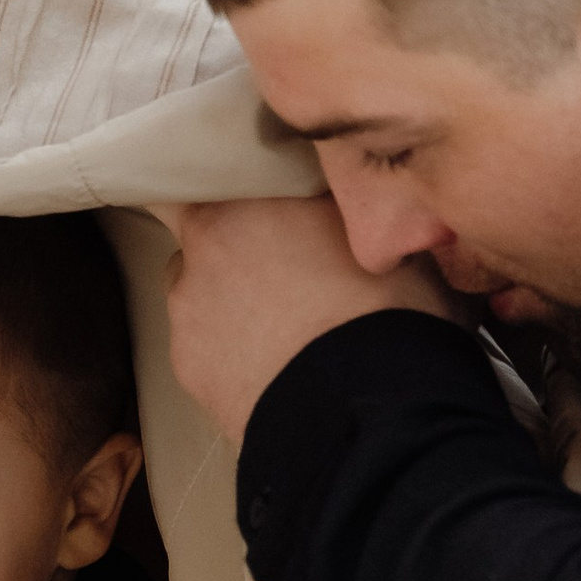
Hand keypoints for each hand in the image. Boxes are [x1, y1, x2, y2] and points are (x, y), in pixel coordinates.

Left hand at [165, 198, 464, 444]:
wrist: (367, 418)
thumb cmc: (394, 316)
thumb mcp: (389, 235)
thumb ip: (345, 206)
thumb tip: (349, 199)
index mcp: (242, 200)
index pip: (217, 162)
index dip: (246, 174)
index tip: (271, 188)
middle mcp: (199, 250)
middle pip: (203, 225)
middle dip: (237, 235)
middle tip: (288, 257)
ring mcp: (186, 313)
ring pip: (201, 286)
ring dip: (232, 293)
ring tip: (290, 321)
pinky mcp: (187, 369)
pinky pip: (206, 342)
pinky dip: (232, 346)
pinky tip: (279, 362)